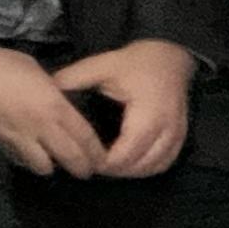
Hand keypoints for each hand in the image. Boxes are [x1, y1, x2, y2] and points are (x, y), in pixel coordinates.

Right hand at [0, 42, 102, 177]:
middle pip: (71, 158)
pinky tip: (30, 155)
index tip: (103, 158)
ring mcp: (20, 137)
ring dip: (52, 166)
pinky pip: (21, 160)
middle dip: (83, 168)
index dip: (97, 152)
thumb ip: (56, 94)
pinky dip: (28, 161)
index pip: (85, 137)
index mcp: (55, 107)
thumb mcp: (41, 74)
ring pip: (44, 167)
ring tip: (55, 160)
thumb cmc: (6, 64)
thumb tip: (62, 105)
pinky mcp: (2, 142)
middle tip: (87, 170)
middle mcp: (42, 127)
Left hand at [55, 38, 196, 180]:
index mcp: (147, 113)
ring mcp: (177, 133)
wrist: (169, 56)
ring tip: (108, 167)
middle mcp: (166, 127)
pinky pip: (166, 161)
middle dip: (115, 170)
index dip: (106, 163)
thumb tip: (47, 90)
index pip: (127, 152)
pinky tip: (130, 165)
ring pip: (156, 166)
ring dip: (132, 172)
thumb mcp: (101, 65)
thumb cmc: (135, 62)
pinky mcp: (181, 134)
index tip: (85, 161)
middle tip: (91, 166)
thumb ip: (74, 78)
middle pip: (141, 164)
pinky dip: (148, 168)